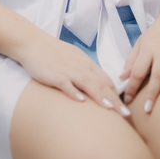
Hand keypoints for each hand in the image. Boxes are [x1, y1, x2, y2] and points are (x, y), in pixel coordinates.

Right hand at [16, 34, 130, 116]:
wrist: (32, 42)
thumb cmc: (52, 52)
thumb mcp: (73, 59)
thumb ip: (86, 71)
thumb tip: (97, 86)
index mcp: (86, 64)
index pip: (106, 80)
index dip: (117, 95)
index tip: (126, 110)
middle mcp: (80, 67)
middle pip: (101, 84)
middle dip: (115, 100)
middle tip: (127, 115)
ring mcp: (67, 70)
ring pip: (87, 83)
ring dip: (100, 96)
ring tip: (111, 109)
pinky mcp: (54, 74)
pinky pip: (65, 83)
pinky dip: (73, 92)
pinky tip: (80, 101)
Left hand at [118, 14, 159, 113]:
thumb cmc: (156, 34)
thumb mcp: (140, 43)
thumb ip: (131, 60)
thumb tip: (121, 77)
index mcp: (147, 50)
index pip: (137, 71)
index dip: (132, 86)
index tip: (127, 100)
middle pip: (156, 74)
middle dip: (152, 92)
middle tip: (148, 109)